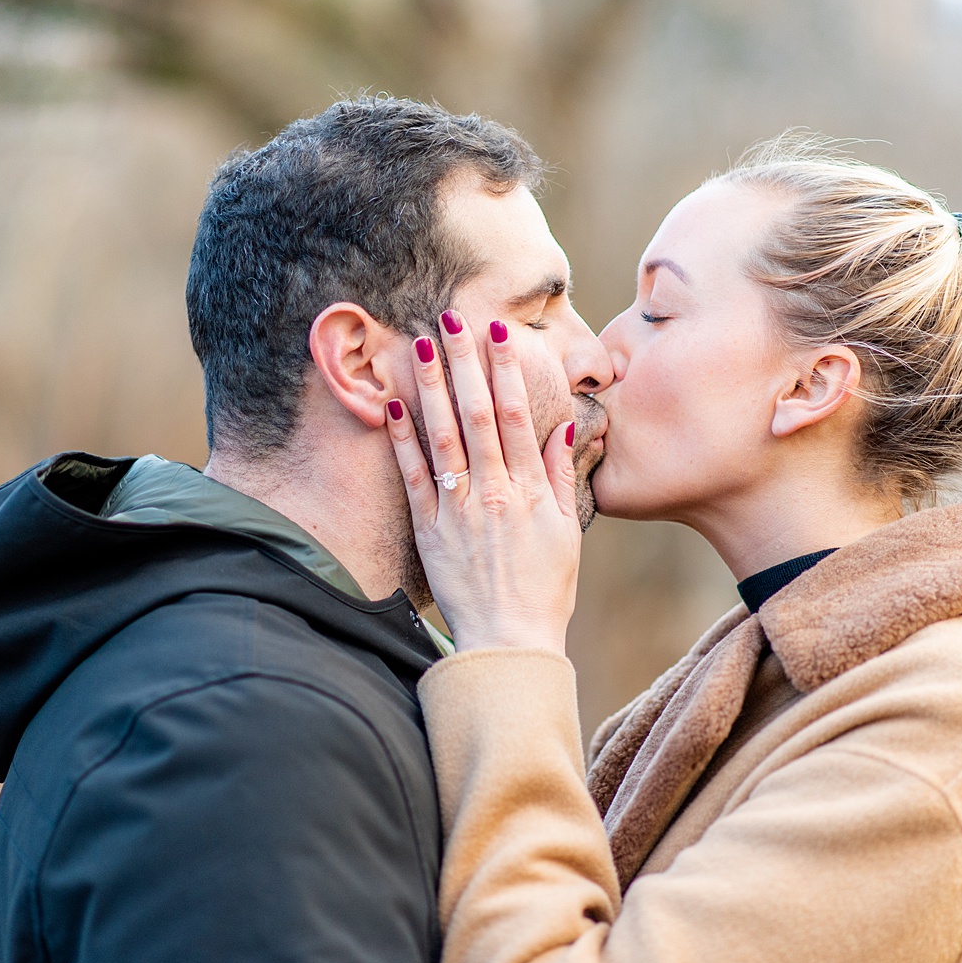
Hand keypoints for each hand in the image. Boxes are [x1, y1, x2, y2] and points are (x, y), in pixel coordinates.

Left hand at [384, 311, 580, 653]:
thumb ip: (561, 475)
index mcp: (530, 489)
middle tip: (453, 318)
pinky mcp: (429, 530)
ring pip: (443, 435)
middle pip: (476, 414)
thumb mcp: (567, 531)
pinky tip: (394, 403)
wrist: (509, 644)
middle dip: (465, 362)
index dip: (507, 371)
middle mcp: (493, 491)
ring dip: (433, 386)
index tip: (499, 334)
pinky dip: (403, 439)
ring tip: (422, 344)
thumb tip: (562, 425)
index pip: (516, 416)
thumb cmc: (545, 590)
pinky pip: (414, 476)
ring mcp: (459, 509)